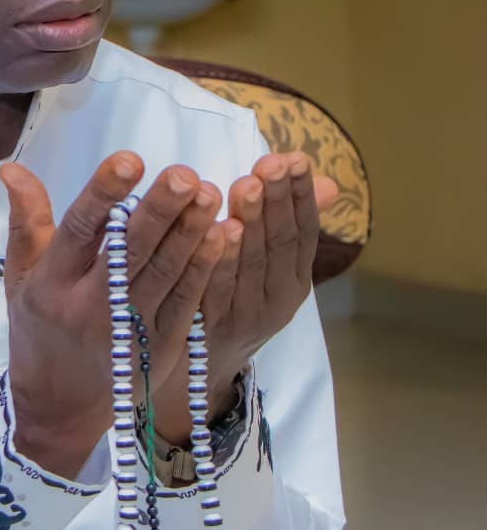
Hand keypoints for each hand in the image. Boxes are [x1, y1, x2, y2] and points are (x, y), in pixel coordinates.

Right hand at [0, 154, 226, 478]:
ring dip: (189, 233)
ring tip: (210, 193)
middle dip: (159, 212)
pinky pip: (186, 301)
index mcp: (51, 284)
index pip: (79, 232)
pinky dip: (204, 267)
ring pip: (164, 275)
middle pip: (130, 253)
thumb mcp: (20, 275)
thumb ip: (26, 219)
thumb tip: (12, 168)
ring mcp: (128, 331)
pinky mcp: (161, 348)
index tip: (128, 160)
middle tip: (184, 174)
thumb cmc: (38, 328)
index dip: (103, 195)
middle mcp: (89, 308)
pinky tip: (221, 234)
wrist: (60, 407)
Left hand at [152, 152, 338, 444]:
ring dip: (250, 223)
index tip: (294, 158)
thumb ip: (289, 223)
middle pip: (279, 244)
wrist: (199, 371)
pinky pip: (216, 289)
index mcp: (294, 282)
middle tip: (270, 164)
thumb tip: (329, 182)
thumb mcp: (268, 268)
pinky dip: (219, 260)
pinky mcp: (210, 328)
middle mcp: (277, 301)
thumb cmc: (235, 302)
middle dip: (276, 200)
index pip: (304, 232)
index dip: (300, 196)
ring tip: (246, 186)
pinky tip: (216, 230)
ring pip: (251, 265)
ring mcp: (244, 316)